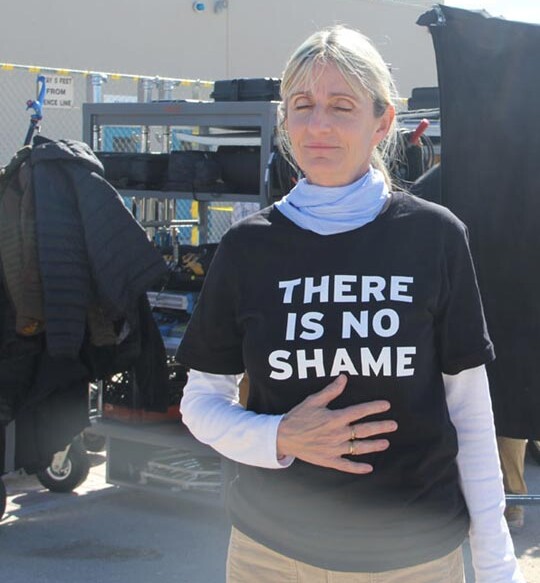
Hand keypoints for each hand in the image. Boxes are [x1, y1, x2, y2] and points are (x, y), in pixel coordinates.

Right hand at [276, 374, 397, 473]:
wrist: (283, 437)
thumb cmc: (298, 416)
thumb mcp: (313, 400)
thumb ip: (330, 391)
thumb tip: (344, 378)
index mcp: (335, 418)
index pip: (359, 412)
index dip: (374, 407)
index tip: (386, 405)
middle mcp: (338, 434)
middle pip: (364, 430)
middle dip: (381, 427)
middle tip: (394, 425)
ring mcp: (334, 448)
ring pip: (359, 448)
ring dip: (374, 445)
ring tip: (386, 443)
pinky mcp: (329, 460)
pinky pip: (346, 465)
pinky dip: (358, 467)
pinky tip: (369, 468)